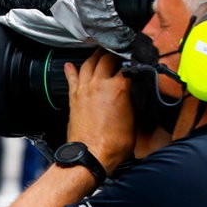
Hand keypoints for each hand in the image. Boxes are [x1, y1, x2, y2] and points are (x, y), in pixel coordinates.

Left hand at [64, 49, 134, 169]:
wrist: (92, 154)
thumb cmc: (114, 143)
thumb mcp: (134, 119)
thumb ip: (133, 100)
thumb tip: (132, 93)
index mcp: (119, 87)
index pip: (128, 65)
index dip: (133, 61)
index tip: (136, 60)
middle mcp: (100, 83)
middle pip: (107, 58)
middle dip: (114, 53)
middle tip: (117, 52)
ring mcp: (85, 89)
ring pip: (89, 63)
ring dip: (95, 56)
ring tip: (99, 52)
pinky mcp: (74, 97)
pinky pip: (72, 78)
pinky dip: (72, 70)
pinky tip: (70, 65)